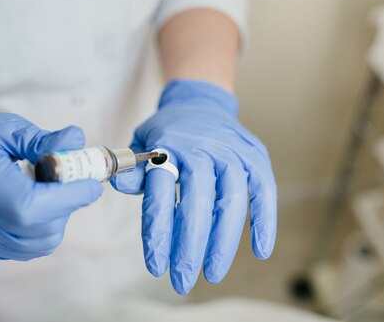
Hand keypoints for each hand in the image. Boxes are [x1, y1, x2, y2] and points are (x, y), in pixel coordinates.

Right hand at [0, 103, 102, 259]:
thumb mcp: (1, 127)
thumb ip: (41, 139)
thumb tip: (77, 141)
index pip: (28, 205)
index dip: (67, 198)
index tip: (92, 183)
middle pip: (37, 229)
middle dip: (67, 204)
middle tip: (68, 178)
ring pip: (37, 243)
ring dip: (57, 217)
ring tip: (46, 188)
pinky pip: (26, 248)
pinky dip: (42, 228)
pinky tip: (35, 202)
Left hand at [112, 80, 276, 293]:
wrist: (200, 102)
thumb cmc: (168, 132)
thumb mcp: (142, 143)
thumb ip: (133, 169)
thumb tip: (118, 184)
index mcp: (169, 145)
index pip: (161, 193)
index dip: (158, 232)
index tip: (156, 266)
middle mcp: (202, 147)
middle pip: (197, 201)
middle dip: (190, 246)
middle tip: (182, 281)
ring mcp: (232, 151)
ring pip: (231, 200)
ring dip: (223, 241)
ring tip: (212, 272)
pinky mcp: (256, 157)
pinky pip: (264, 191)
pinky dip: (265, 221)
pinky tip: (260, 251)